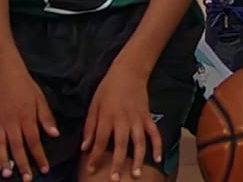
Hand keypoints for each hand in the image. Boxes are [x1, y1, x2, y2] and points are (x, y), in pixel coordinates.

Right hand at [0, 58, 57, 177]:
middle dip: (23, 165)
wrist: (5, 73)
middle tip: (27, 179)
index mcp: (26, 118)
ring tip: (7, 174)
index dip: (39, 157)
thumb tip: (55, 135)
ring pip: (0, 146)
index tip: (44, 169)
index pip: (34, 142)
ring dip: (3, 161)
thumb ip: (46, 118)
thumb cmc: (25, 86)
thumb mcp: (40, 100)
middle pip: (17, 147)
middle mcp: (11, 123)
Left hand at [82, 57, 160, 180]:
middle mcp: (122, 119)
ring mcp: (137, 118)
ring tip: (135, 174)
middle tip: (115, 179)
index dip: (94, 156)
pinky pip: (154, 133)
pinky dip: (158, 146)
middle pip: (120, 144)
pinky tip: (158, 159)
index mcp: (107, 116)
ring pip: (139, 141)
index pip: (99, 140)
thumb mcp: (94, 104)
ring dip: (137, 158)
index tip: (90, 170)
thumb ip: (90, 126)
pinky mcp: (147, 116)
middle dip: (117, 162)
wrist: (128, 71)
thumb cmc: (108, 88)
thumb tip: (84, 147)